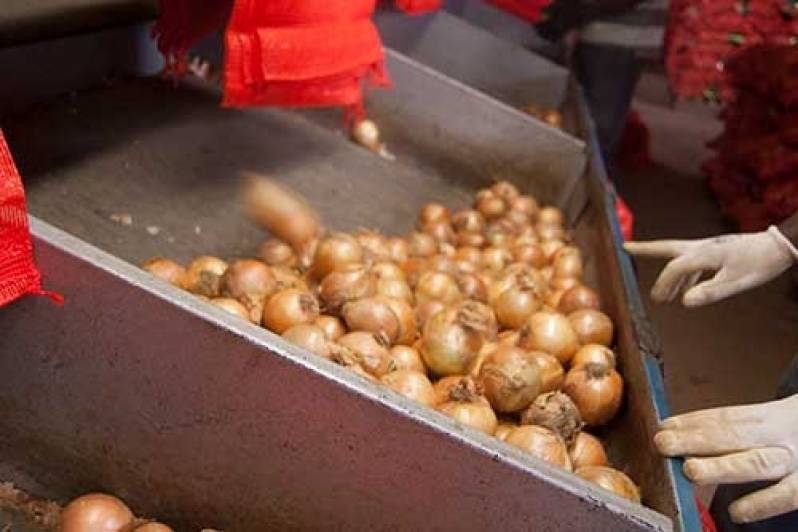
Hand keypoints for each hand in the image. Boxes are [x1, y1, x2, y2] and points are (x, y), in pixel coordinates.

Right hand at [624, 227, 797, 305]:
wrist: (779, 246)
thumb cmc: (758, 263)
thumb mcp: (736, 281)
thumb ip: (710, 292)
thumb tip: (684, 302)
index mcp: (702, 254)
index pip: (673, 268)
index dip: (663, 284)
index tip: (659, 300)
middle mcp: (700, 247)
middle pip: (666, 248)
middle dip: (645, 250)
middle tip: (625, 248)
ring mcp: (708, 248)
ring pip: (679, 257)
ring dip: (668, 273)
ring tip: (662, 294)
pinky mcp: (716, 251)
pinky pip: (692, 262)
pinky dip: (684, 274)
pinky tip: (687, 289)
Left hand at [655, 395, 797, 522]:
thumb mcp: (782, 423)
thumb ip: (747, 432)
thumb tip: (694, 442)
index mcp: (776, 416)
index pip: (729, 416)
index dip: (695, 421)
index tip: (664, 425)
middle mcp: (787, 435)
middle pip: (736, 435)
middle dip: (697, 439)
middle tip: (664, 443)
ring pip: (759, 463)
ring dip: (723, 467)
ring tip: (692, 471)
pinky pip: (788, 496)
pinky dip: (762, 504)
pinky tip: (736, 512)